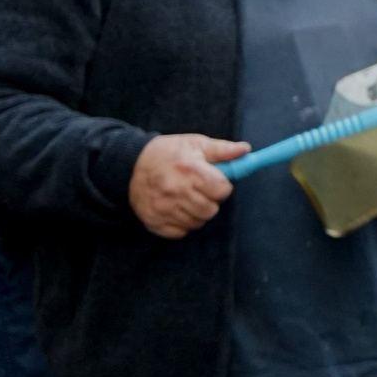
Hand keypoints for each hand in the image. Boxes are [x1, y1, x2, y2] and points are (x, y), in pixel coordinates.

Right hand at [129, 134, 248, 237]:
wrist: (131, 165)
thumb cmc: (169, 154)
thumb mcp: (196, 145)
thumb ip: (223, 150)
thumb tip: (245, 150)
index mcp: (189, 169)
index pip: (221, 190)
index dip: (222, 186)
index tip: (215, 181)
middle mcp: (174, 190)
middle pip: (211, 209)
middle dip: (210, 200)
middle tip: (199, 190)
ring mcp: (162, 208)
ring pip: (197, 222)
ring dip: (197, 212)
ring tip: (187, 197)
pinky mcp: (153, 221)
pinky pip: (181, 232)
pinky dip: (182, 223)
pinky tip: (176, 208)